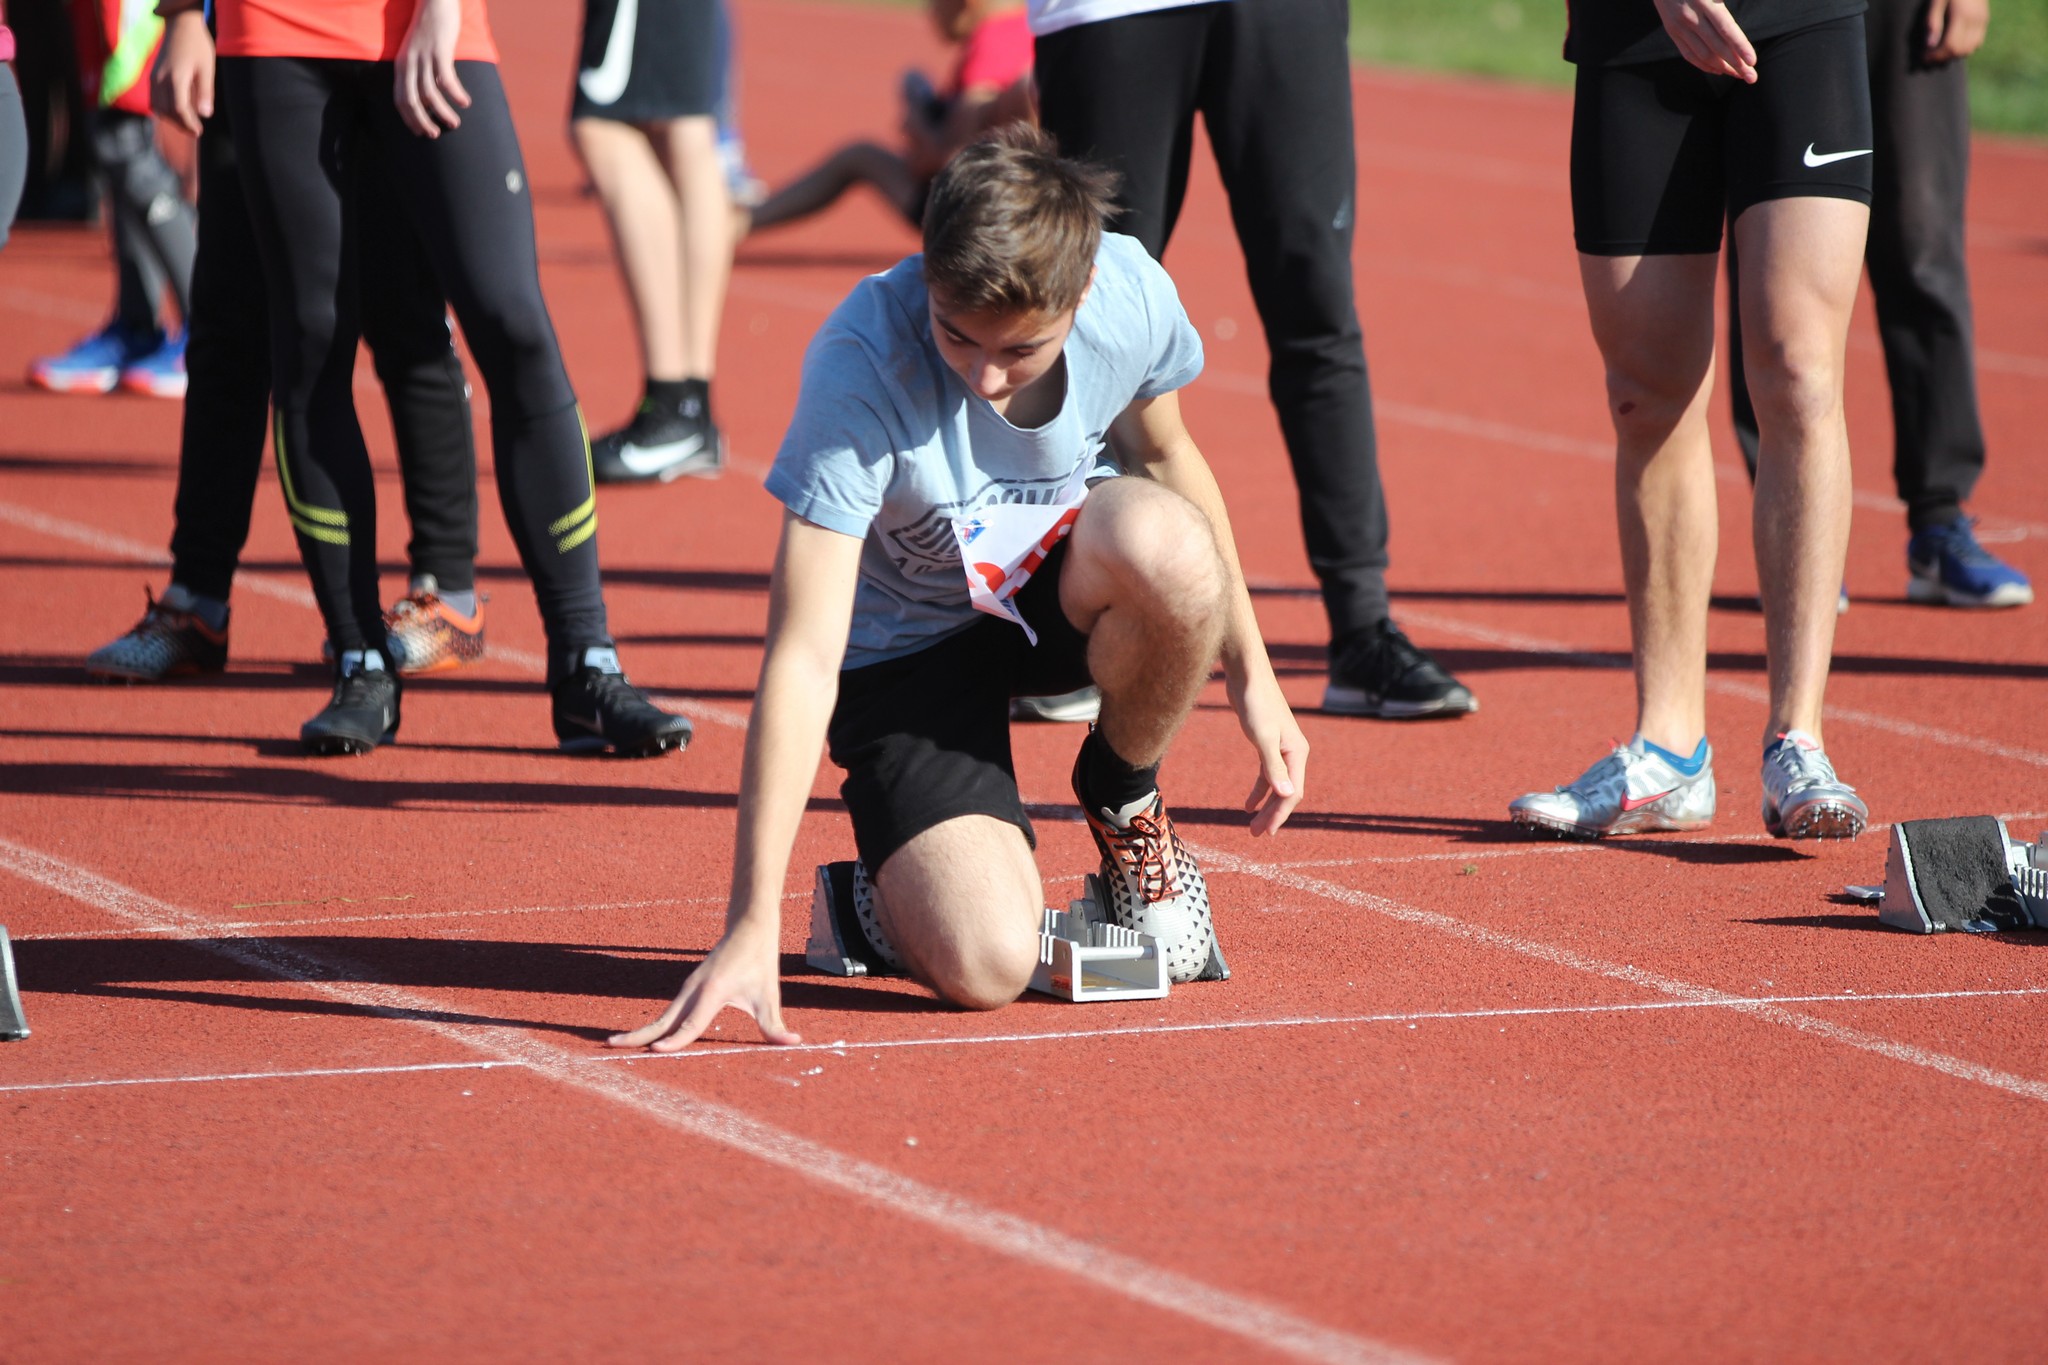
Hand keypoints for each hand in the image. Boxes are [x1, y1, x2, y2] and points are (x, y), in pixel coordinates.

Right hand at [150, 10, 215, 135]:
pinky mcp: (153, 76)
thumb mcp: (207, 68)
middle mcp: (161, 79)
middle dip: (180, 124)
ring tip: (188, 125)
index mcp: (175, 77)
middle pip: (167, 110)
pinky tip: (178, 113)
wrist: (180, 26)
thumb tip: (205, 115)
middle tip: (195, 131)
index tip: (199, 132)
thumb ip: (206, 91)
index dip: (188, 123)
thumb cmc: (198, 46)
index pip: (178, 108)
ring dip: (172, 119)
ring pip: (158, 107)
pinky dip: (165, 110)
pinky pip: (155, 99)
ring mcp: (154, 77)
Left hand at [394, 0, 472, 137]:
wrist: (434, 0)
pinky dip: (455, 94)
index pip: (400, 98)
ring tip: (454, 123)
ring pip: (429, 93)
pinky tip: (465, 102)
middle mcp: (410, 63)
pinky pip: (446, 79)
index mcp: (402, 65)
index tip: (420, 132)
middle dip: (422, 121)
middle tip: (435, 135)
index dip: (409, 119)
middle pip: (411, 100)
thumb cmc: (430, 27)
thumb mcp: (418, 50)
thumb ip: (421, 70)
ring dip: (442, 112)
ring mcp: (424, 57)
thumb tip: (430, 96)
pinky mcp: (439, 51)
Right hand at [607, 917, 801, 1052]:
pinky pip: (668, 1012)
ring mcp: (688, 989)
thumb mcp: (769, 995)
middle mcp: (693, 990)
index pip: (690, 1023)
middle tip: (611, 1046)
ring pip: (662, 1016)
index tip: (656, 1052)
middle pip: (662, 1019)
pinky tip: (643, 1037)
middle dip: (638, 1034)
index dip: (675, 1040)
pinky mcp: (688, 990)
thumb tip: (794, 1042)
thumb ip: (775, 1024)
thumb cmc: (759, 961)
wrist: (748, 927)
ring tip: (616, 1044)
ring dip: (640, 1030)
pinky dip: (653, 1025)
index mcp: (712, 992)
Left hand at [1229, 673, 1307, 836]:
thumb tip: (1286, 796)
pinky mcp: (1267, 743)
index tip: (1266, 833)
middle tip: (1257, 834)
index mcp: (1297, 753)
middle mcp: (1293, 753)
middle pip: (1286, 792)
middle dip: (1273, 814)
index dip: (1280, 814)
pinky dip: (1258, 790)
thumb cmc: (1255, 703)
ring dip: (1266, 805)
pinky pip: (1267, 774)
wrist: (1247, 675)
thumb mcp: (1262, 737)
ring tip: (1253, 825)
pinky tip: (1247, 804)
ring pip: (1276, 785)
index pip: (1292, 792)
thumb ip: (1273, 767)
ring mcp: (1281, 748)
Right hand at [1652, 0, 1757, 81]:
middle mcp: (1692, 17)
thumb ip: (1723, 1)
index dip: (1740, 46)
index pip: (1726, 29)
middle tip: (1751, 77)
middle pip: (1717, 47)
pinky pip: (1688, 54)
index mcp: (1705, 2)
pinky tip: (1718, 70)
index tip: (1753, 61)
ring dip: (1723, 68)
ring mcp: (1680, 26)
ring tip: (1739, 75)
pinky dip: (1704, 65)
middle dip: (1736, 64)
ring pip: (1703, 54)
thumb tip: (1740, 21)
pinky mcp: (1672, 31)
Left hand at [1926, 0, 1988, 60]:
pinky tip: (1953, 44)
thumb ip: (1933, 22)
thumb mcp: (1937, 1)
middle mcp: (1975, 21)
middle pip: (1961, 50)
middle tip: (1930, 56)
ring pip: (1971, 49)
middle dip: (1944, 57)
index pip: (1950, 45)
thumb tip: (1929, 45)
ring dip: (1955, 55)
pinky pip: (1977, 42)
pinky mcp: (1985, 20)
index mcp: (1961, 16)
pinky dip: (1965, 48)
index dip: (1936, 56)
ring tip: (1940, 51)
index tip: (1924, 58)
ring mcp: (1982, 21)